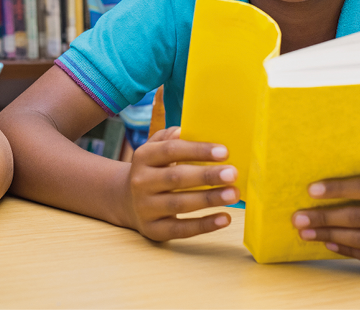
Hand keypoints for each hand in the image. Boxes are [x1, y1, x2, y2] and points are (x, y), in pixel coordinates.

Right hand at [123, 126, 238, 241]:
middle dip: (207, 175)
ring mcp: (145, 207)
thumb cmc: (153, 171)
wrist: (126, 200)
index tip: (224, 152)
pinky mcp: (153, 229)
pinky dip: (204, 225)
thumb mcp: (155, 150)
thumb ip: (170, 139)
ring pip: (180, 204)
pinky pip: (181, 229)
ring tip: (234, 194)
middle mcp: (141, 181)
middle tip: (233, 173)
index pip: (171, 150)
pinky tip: (224, 218)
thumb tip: (186, 130)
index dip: (198, 151)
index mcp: (143, 156)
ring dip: (209, 199)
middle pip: (176, 177)